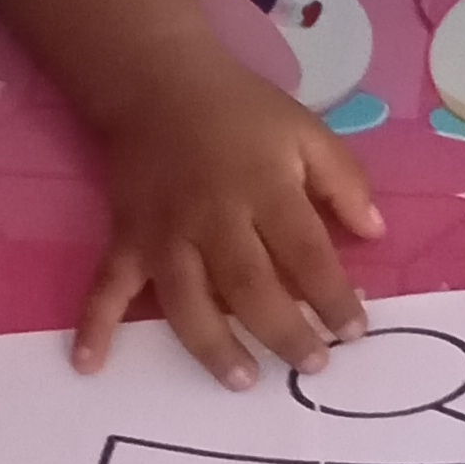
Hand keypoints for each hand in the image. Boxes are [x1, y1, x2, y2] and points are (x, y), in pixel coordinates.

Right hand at [83, 51, 382, 386]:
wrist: (158, 82)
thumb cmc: (241, 112)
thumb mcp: (305, 130)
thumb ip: (344, 181)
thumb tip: (374, 233)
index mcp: (264, 187)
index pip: (306, 253)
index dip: (333, 296)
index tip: (354, 330)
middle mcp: (213, 217)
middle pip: (249, 288)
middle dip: (283, 333)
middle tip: (312, 366)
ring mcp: (163, 233)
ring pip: (186, 301)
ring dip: (213, 346)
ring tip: (241, 381)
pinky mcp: (126, 239)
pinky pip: (106, 287)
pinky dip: (95, 326)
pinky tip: (89, 366)